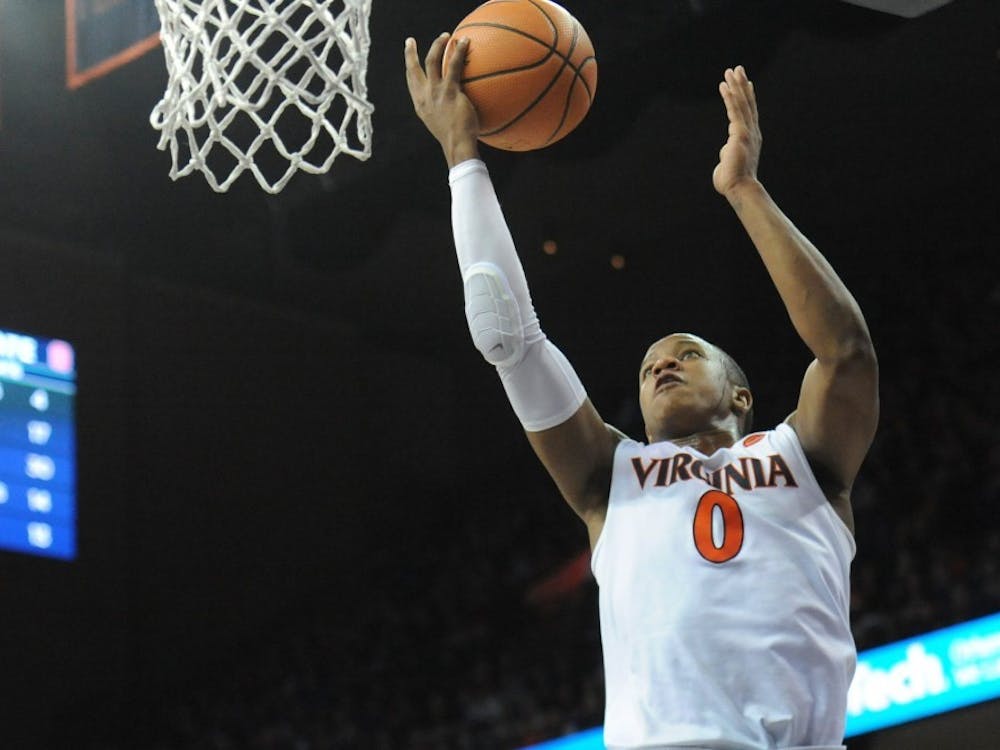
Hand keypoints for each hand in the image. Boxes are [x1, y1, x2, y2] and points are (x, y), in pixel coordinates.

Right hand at [404, 33, 480, 166]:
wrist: (457, 146)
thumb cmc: (455, 141)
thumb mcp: (443, 126)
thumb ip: (444, 113)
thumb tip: (455, 110)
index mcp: (420, 106)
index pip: (411, 83)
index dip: (409, 69)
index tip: (408, 59)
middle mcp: (424, 97)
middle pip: (413, 69)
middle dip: (410, 53)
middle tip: (410, 41)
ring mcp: (435, 93)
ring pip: (431, 60)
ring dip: (437, 45)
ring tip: (445, 36)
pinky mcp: (449, 91)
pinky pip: (453, 65)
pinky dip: (458, 51)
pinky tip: (464, 42)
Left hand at [713, 66, 761, 197]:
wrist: (739, 188)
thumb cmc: (732, 182)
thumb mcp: (729, 164)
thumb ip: (728, 154)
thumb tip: (726, 151)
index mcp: (749, 139)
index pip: (748, 114)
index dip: (747, 97)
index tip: (746, 84)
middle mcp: (751, 132)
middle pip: (747, 104)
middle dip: (742, 85)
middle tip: (738, 69)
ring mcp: (747, 132)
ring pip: (742, 103)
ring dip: (736, 86)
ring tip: (731, 70)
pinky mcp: (739, 134)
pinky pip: (734, 111)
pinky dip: (730, 97)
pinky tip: (725, 85)